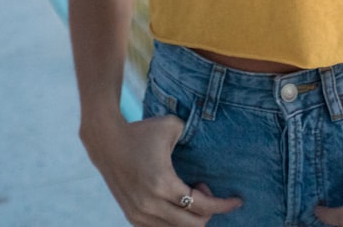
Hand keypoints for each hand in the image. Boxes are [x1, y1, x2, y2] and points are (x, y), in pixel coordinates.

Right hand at [81, 112, 241, 225]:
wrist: (105, 140)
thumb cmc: (140, 132)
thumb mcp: (171, 126)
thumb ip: (193, 134)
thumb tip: (208, 142)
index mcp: (163, 184)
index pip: (201, 206)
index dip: (223, 205)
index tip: (237, 201)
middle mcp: (150, 204)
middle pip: (192, 224)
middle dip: (208, 211)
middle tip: (204, 188)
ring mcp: (139, 214)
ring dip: (190, 216)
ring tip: (187, 191)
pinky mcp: (132, 216)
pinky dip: (174, 222)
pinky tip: (176, 203)